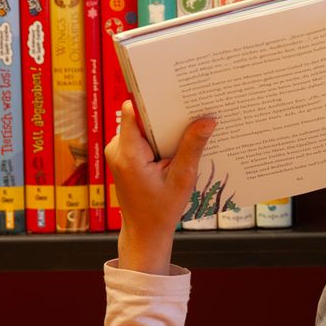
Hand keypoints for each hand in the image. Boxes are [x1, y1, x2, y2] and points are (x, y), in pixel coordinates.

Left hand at [106, 102, 216, 274]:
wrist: (145, 232)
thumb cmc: (161, 210)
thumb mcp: (182, 179)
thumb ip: (192, 147)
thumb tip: (207, 120)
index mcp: (128, 153)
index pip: (133, 111)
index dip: (153, 100)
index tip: (174, 93)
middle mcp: (117, 149)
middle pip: (140, 118)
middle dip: (165, 115)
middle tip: (190, 110)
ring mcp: (118, 153)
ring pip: (142, 127)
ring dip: (163, 128)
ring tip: (187, 128)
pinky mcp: (124, 157)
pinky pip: (141, 138)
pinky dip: (159, 139)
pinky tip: (178, 145)